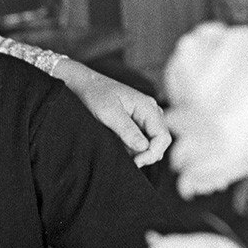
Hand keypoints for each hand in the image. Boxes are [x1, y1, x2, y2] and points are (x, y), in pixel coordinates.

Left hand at [56, 60, 170, 166]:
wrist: (85, 85)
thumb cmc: (96, 95)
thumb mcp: (109, 113)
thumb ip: (127, 130)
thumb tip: (143, 148)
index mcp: (148, 107)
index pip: (163, 137)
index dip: (152, 154)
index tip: (135, 162)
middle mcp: (151, 113)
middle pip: (159, 142)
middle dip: (146, 155)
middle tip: (126, 161)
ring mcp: (144, 118)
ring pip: (150, 144)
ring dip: (137, 152)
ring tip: (117, 148)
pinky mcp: (136, 123)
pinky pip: (140, 141)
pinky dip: (131, 147)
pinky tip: (117, 144)